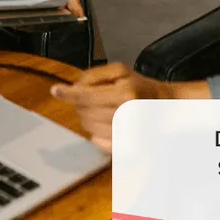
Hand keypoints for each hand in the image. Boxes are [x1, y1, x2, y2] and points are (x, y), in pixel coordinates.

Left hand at [51, 63, 171, 150]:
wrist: (164, 106)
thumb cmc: (140, 87)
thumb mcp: (120, 70)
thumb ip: (94, 75)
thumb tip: (72, 87)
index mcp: (125, 94)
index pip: (86, 95)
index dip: (68, 93)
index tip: (55, 90)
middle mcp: (126, 115)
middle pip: (84, 111)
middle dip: (83, 103)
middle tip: (97, 98)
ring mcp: (127, 134)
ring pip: (88, 127)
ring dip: (90, 118)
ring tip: (106, 110)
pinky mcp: (127, 148)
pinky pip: (96, 142)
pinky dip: (97, 133)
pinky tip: (109, 124)